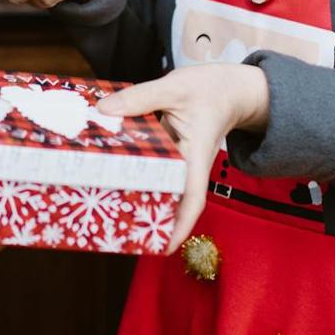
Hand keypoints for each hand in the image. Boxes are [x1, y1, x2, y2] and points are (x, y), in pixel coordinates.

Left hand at [95, 64, 270, 249]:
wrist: (230, 88)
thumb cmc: (210, 89)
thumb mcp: (175, 87)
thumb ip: (140, 97)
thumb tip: (104, 110)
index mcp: (196, 154)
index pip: (193, 198)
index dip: (181, 225)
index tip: (166, 247)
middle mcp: (189, 163)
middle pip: (173, 199)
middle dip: (153, 219)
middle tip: (124, 234)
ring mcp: (181, 160)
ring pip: (162, 184)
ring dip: (142, 196)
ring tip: (111, 210)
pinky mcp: (172, 151)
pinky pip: (155, 166)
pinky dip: (137, 170)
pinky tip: (112, 170)